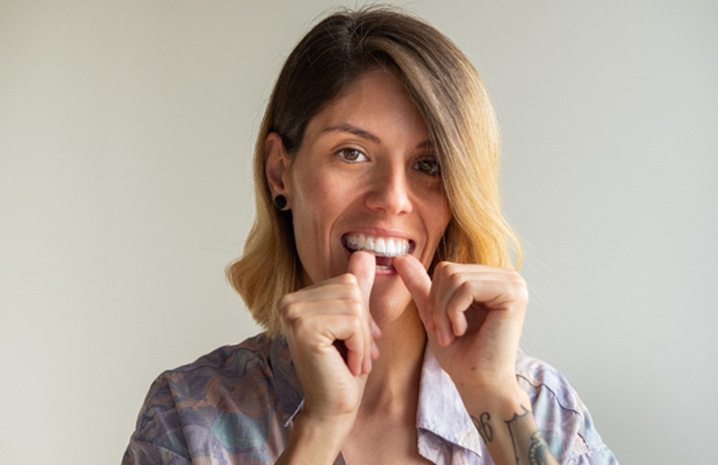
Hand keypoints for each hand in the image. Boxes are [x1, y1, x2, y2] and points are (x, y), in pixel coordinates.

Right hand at [279, 251, 379, 425]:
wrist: (332, 409)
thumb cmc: (343, 370)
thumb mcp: (354, 324)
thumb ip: (356, 289)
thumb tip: (364, 253)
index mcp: (297, 298)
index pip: (348, 282)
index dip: (361, 314)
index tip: (354, 342)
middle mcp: (290, 301)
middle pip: (352, 292)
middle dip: (363, 327)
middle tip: (352, 355)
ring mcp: (294, 313)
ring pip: (355, 307)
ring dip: (362, 340)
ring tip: (350, 361)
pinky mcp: (305, 327)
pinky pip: (353, 323)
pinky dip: (359, 346)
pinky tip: (346, 364)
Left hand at [393, 255, 527, 393]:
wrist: (479, 384)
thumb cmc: (461, 356)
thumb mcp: (434, 315)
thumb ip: (421, 285)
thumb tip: (401, 258)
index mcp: (491, 279)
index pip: (447, 269)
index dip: (435, 298)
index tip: (442, 327)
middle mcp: (507, 276)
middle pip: (449, 270)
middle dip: (438, 305)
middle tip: (447, 333)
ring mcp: (513, 283)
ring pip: (455, 278)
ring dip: (445, 312)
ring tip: (454, 334)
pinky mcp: (514, 293)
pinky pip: (466, 287)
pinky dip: (454, 312)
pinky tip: (463, 331)